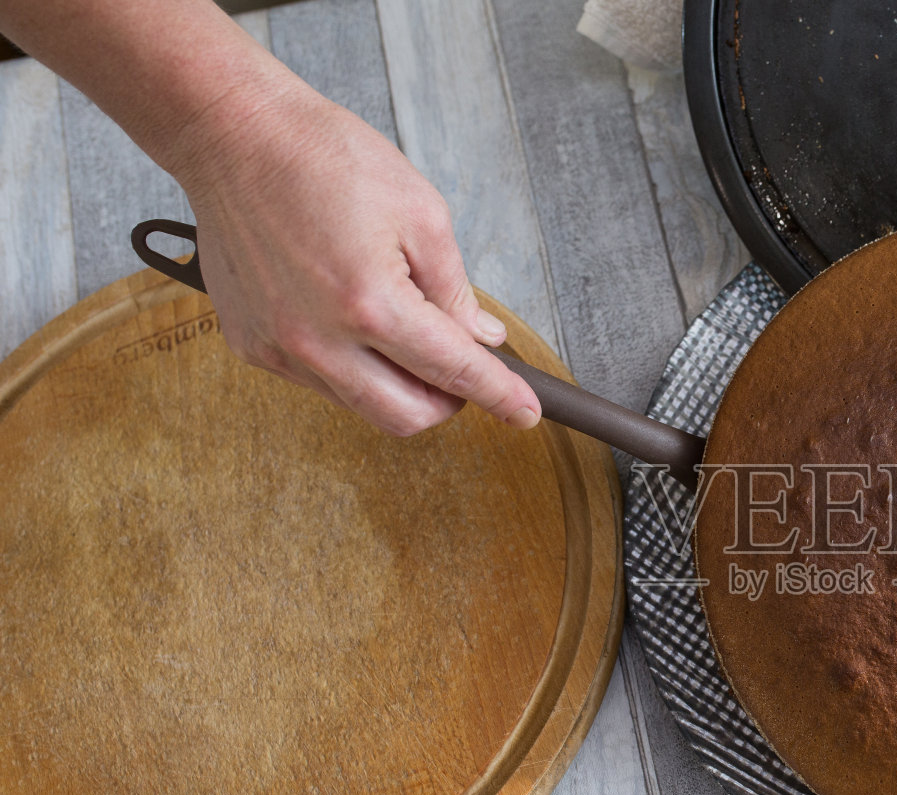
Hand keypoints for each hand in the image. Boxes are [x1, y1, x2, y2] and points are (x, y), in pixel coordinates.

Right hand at [174, 83, 540, 434]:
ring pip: (362, 406)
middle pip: (406, 417)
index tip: (524, 413)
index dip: (499, 396)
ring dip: (397, 383)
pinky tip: (349, 317)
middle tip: (457, 364)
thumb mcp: (420, 212)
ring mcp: (280, 348)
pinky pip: (319, 382)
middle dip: (446, 401)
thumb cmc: (323, 157)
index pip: (453, 372)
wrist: (233, 136)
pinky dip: (351, 365)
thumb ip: (455, 289)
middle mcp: (319, 339)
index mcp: (370, 304)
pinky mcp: (252, 346)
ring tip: (397, 322)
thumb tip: (480, 338)